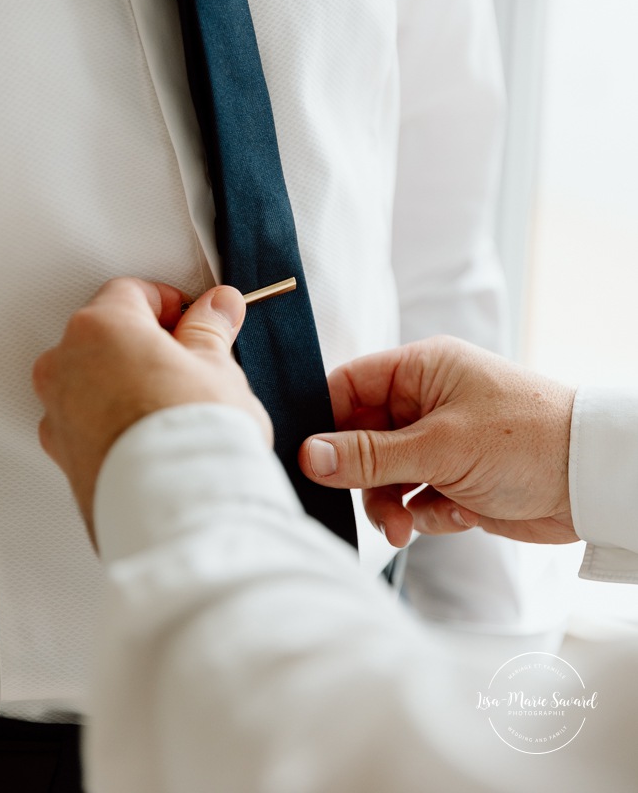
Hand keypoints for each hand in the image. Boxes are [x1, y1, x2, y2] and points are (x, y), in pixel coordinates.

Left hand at [33, 278, 271, 543]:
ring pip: (91, 378)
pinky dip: (112, 420)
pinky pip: (85, 420)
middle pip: (105, 334)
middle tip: (190, 361)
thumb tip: (218, 307)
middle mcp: (66, 364)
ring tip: (173, 404)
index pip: (132, 292)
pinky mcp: (62, 455)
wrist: (178, 510)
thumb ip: (211, 330)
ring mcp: (58, 411)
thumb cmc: (194, 434)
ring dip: (125, 381)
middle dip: (145, 342)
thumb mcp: (218, 367)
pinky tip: (150, 435)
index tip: (196, 320)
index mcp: (102, 327)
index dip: (170, 303)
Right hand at [298, 336, 576, 547]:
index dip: (324, 421)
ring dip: (391, 505)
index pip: (348, 385)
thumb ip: (370, 455)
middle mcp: (426, 401)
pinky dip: (428, 514)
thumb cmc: (525, 440)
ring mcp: (440, 441)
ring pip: (385, 476)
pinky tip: (460, 514)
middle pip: (361, 438)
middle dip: (363, 478)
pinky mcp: (454, 478)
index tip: (306, 458)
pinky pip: (415, 499)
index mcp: (421, 370)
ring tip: (406, 528)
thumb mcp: (439, 446)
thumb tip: (309, 455)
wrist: (592, 482)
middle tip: (370, 507)